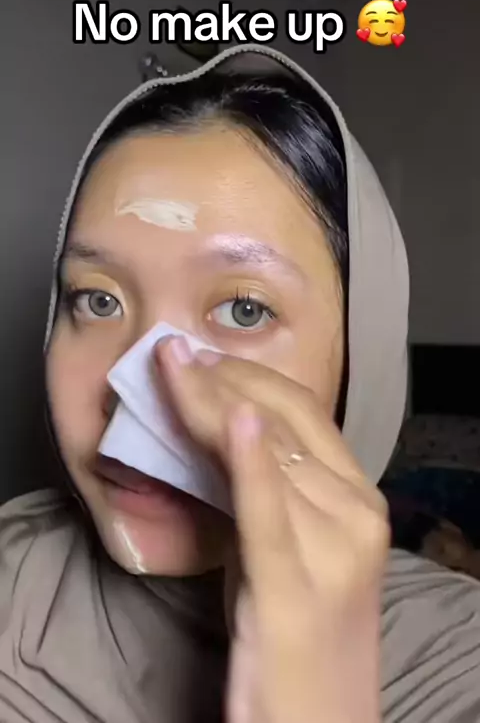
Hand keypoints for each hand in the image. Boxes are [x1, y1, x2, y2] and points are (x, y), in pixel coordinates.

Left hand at [158, 337, 388, 722]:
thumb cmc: (295, 632)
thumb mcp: (281, 542)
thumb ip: (260, 487)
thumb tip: (213, 426)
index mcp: (359, 499)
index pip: (302, 413)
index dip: (246, 374)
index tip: (197, 353)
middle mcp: (357, 515)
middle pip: (284, 425)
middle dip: (222, 380)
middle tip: (172, 352)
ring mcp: (334, 552)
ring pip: (267, 456)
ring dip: (211, 408)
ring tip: (170, 375)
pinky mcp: (295, 592)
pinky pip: (268, 512)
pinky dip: (248, 462)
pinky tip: (230, 420)